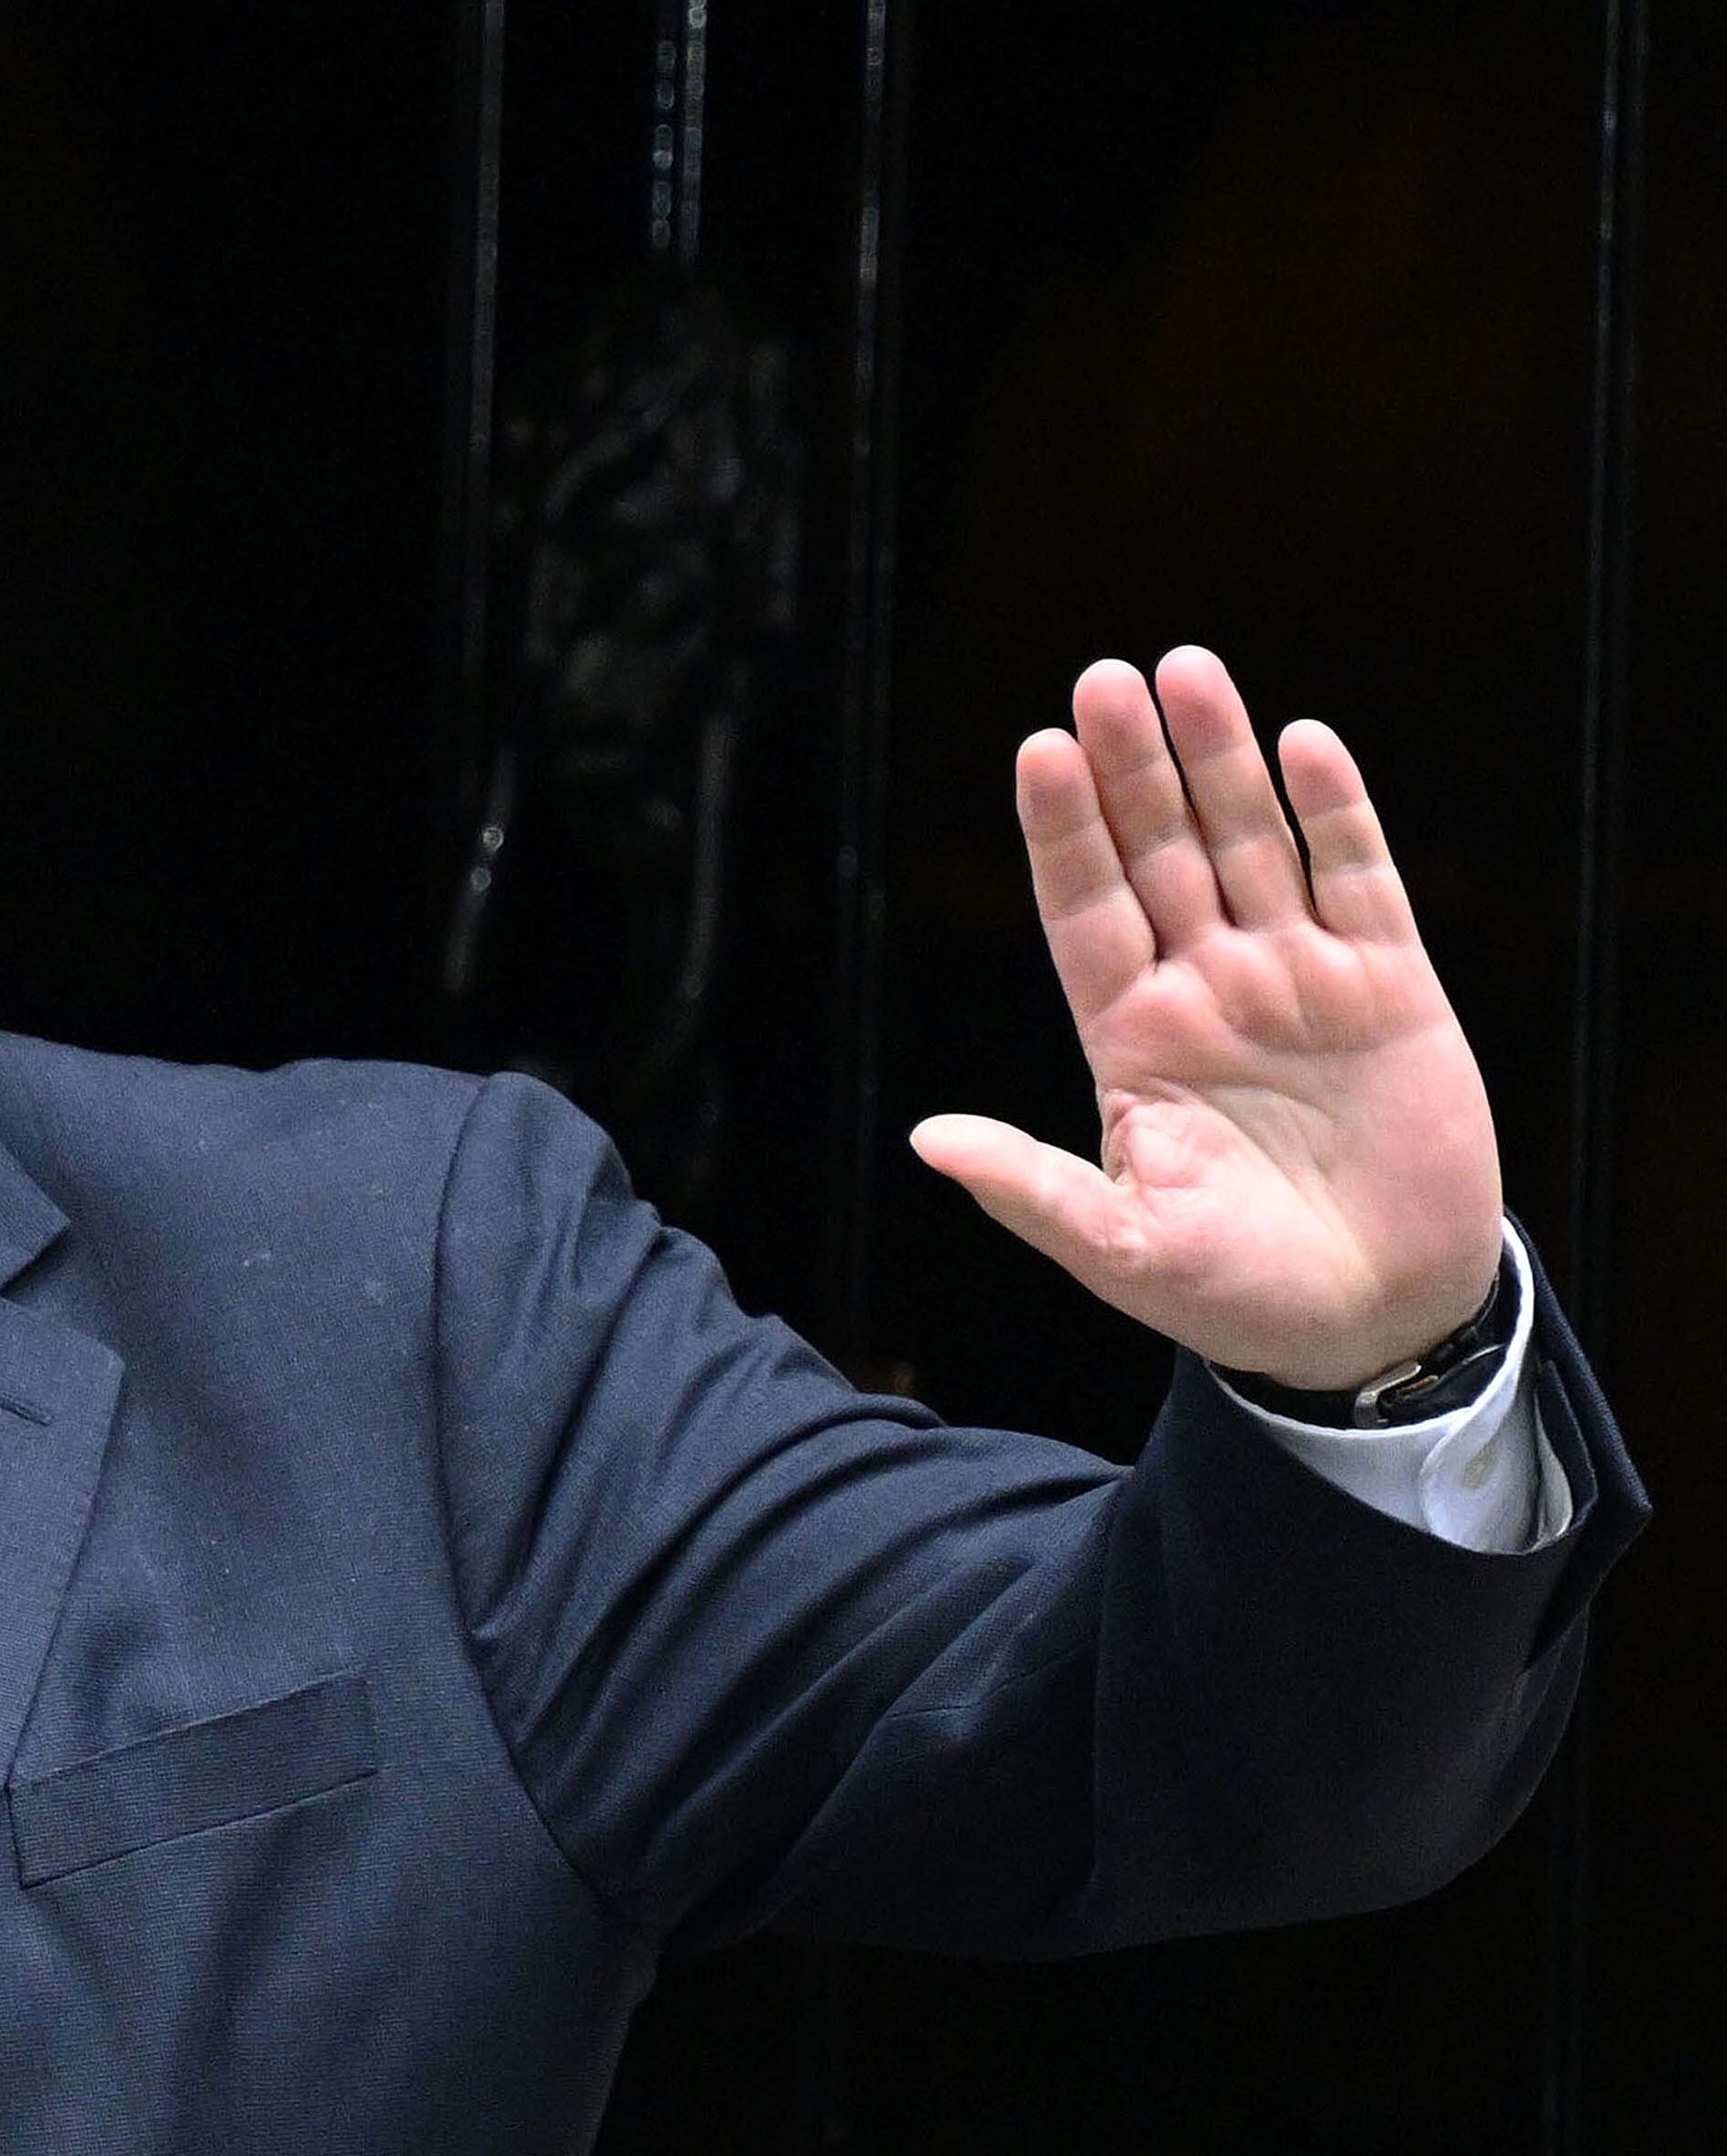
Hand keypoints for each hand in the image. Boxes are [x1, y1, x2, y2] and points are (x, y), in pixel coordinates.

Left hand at [909, 647, 1502, 1390]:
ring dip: (1221, 760)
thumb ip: (1033, 1190)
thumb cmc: (1236, 1293)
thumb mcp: (1123, 1249)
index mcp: (1130, 1039)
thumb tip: (928, 1142)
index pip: (1083, 911)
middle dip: (1133, 769)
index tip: (1038, 751)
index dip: (1063, 833)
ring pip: (1251, 843)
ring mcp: (1297, 979)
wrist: (1374, 1319)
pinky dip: (1334, 811)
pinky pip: (1357, 878)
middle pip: (1159, 853)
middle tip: (1102, 678)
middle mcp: (1205, 989)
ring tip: (1187, 673)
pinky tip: (1303, 744)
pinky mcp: (1389, 987)